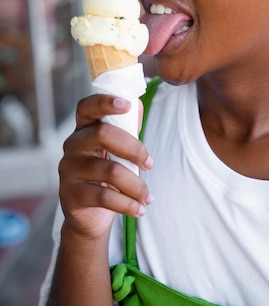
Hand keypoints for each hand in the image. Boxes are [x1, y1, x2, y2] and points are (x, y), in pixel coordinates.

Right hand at [58, 94, 152, 240]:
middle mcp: (72, 145)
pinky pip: (104, 197)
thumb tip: (137, 106)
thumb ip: (126, 128)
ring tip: (147, 196)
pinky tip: (139, 209)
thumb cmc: (106, 175)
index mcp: (84, 129)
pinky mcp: (70, 195)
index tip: (127, 104)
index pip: (87, 107)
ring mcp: (69, 170)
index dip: (105, 102)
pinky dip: (128, 204)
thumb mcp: (116, 150)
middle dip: (134, 149)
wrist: (89, 216)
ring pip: (109, 170)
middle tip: (149, 164)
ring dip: (136, 185)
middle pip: (103, 134)